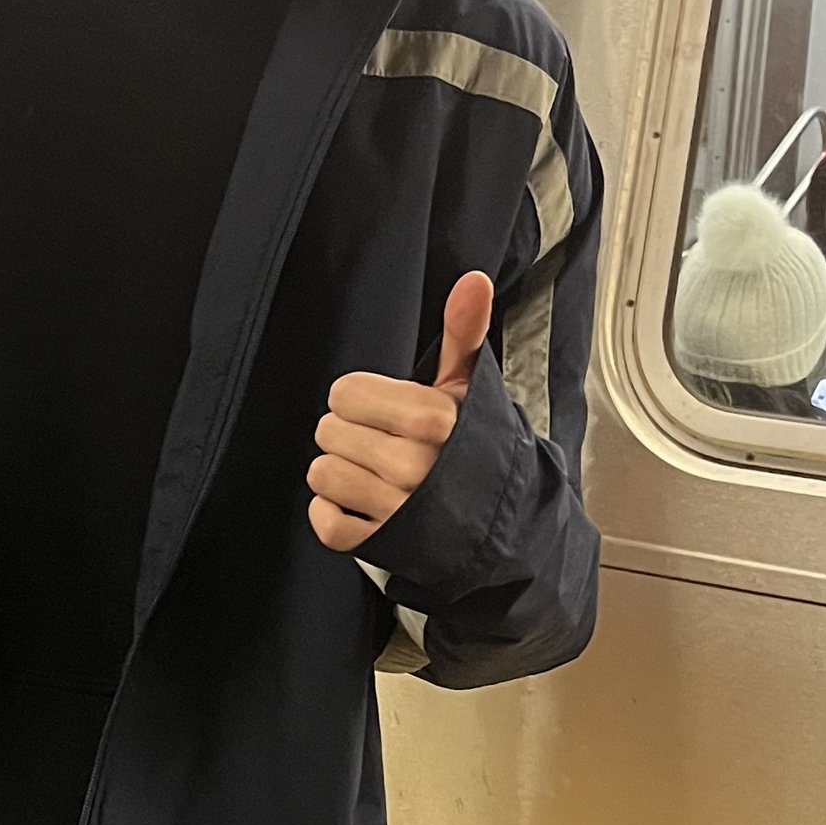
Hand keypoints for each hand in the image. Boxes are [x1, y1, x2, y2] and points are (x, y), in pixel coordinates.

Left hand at [309, 271, 495, 553]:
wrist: (504, 524)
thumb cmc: (478, 449)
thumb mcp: (471, 389)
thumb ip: (463, 332)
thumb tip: (474, 278)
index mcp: (430, 417)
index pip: (344, 393)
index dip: (360, 400)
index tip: (387, 412)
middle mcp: (411, 464)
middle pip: (328, 431)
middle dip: (351, 435)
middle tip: (385, 445)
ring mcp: (395, 509)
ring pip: (321, 474)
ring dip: (341, 475)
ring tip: (375, 475)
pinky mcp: (381, 546)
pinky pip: (325, 523)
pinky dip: (334, 515)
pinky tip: (361, 506)